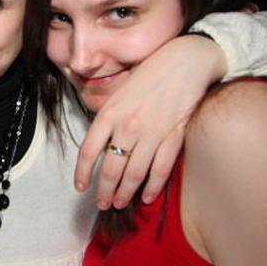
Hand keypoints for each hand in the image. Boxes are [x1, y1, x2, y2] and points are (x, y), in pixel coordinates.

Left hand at [75, 34, 226, 207]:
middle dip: (105, 191)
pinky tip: (148, 197)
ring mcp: (152, 133)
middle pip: (111, 169)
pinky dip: (153, 186)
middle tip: (103, 203)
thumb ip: (108, 116)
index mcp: (110, 112)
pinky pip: (161, 169)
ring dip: (125, 193)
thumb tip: (99, 143)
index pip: (88, 151)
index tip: (81, 186)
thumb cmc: (150, 73)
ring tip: (120, 203)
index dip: (82, 173)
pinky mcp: (173, 137)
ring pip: (134, 173)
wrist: (185, 62)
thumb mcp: (119, 90)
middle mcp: (128, 125)